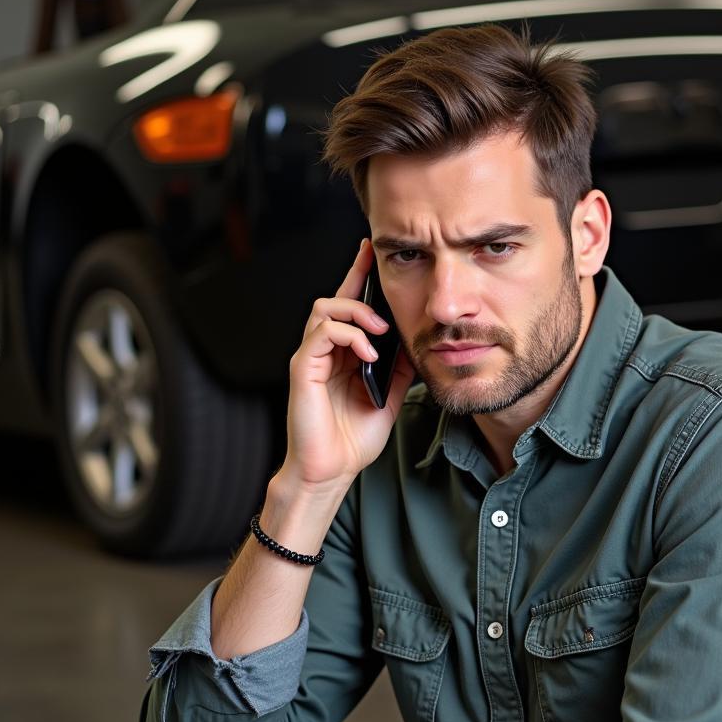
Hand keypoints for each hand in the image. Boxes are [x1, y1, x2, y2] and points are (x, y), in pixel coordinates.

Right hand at [279, 240, 413, 492]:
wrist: (332, 469)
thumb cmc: (354, 437)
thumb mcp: (390, 395)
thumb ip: (399, 366)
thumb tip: (419, 339)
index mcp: (344, 354)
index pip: (350, 306)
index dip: (360, 276)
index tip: (374, 252)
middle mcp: (324, 350)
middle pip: (334, 297)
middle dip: (357, 278)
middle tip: (381, 278)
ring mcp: (311, 357)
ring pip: (325, 308)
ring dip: (356, 311)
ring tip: (379, 330)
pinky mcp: (302, 368)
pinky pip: (321, 333)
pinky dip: (348, 336)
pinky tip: (368, 353)